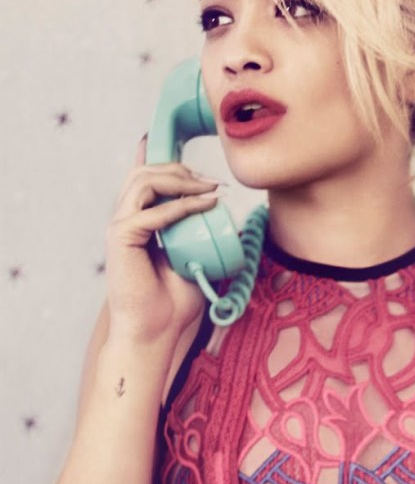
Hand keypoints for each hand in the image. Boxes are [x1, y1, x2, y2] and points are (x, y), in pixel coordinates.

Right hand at [104, 136, 219, 343]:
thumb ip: (199, 236)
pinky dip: (179, 207)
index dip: (163, 159)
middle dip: (179, 169)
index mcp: (140, 222)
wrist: (157, 331)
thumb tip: (225, 218)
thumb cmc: (175, 304)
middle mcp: (126, 219)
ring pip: (143, 182)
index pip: (145, 180)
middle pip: (144, 173)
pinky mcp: (121, 238)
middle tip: (212, 181)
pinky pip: (150, 212)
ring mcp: (120, 227)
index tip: (189, 151)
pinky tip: (204, 206)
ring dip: (180, 180)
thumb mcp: (194, 260)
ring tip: (209, 189)